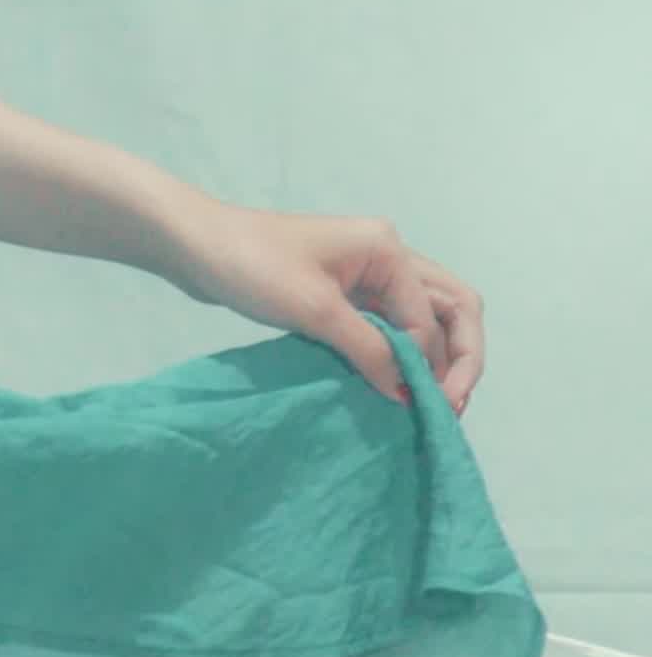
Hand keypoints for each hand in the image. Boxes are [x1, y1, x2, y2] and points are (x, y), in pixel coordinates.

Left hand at [167, 202, 484, 417]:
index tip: (415, 406)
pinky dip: (401, 355)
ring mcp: (369, 274)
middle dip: (457, 359)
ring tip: (431, 407)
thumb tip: (407, 395)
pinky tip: (396, 387)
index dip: (429, 365)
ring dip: (433, 359)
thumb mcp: (315, 311)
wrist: (198, 247)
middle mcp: (389, 257)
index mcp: (389, 250)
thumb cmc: (253, 267)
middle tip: (450, 409)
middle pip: (451, 309)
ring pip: (425, 319)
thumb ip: (368, 349)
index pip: (432, 317)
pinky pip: (391, 326)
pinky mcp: (346, 294)